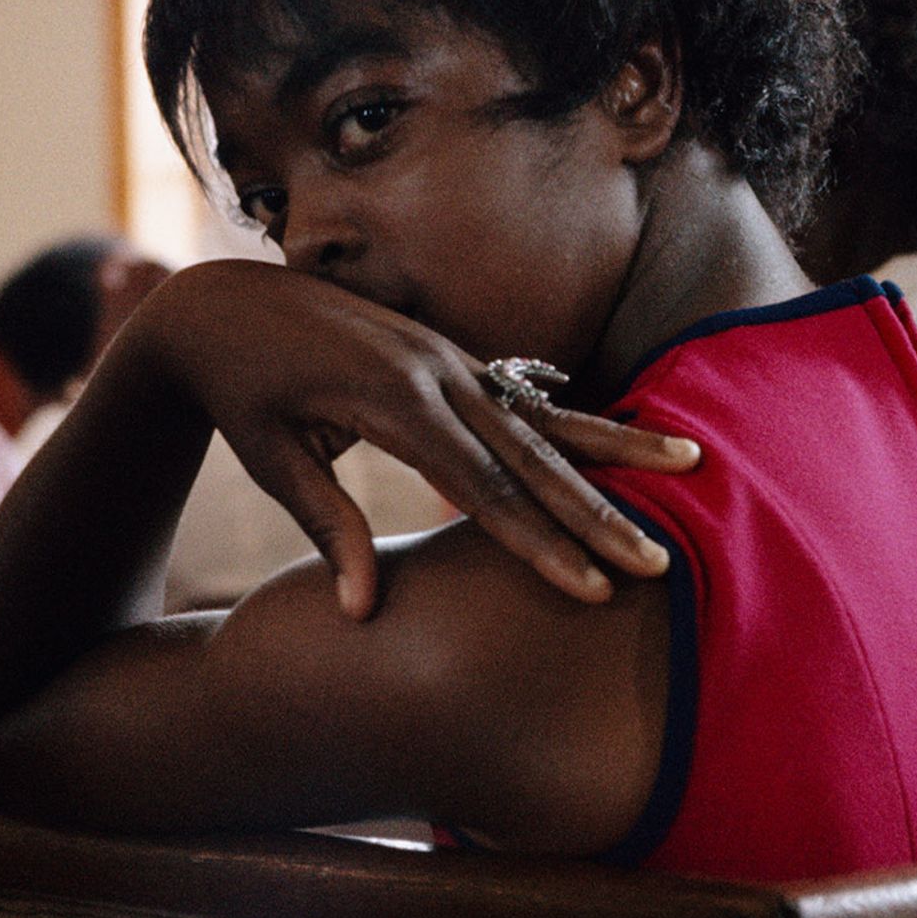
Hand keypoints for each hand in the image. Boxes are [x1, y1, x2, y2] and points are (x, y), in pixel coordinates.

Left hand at [116, 259, 698, 619]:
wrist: (224, 305)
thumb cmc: (242, 394)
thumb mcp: (272, 458)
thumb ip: (327, 525)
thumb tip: (361, 613)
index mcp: (392, 402)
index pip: (482, 488)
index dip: (539, 542)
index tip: (589, 588)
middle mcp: (436, 373)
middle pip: (533, 456)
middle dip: (597, 513)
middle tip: (657, 562)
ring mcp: (450, 358)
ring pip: (548, 416)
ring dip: (619, 448)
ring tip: (692, 463)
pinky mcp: (452, 356)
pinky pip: (528, 394)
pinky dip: (580, 420)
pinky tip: (632, 439)